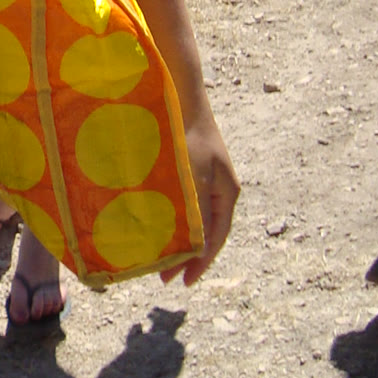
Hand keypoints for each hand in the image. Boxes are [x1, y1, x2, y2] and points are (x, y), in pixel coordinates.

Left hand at [160, 108, 238, 287]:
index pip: (215, 238)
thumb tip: (192, 247)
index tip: (184, 281)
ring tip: (156, 257)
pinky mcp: (185, 169)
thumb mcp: (193, 179)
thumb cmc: (188, 136)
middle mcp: (217, 189)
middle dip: (185, 256)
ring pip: (190, 219)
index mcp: (225, 194)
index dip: (200, 263)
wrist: (179, 96)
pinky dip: (169, 219)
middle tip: (164, 277)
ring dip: (175, 239)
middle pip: (203, 232)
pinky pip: (180, 203)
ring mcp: (201, 178)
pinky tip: (152, 226)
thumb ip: (194, 212)